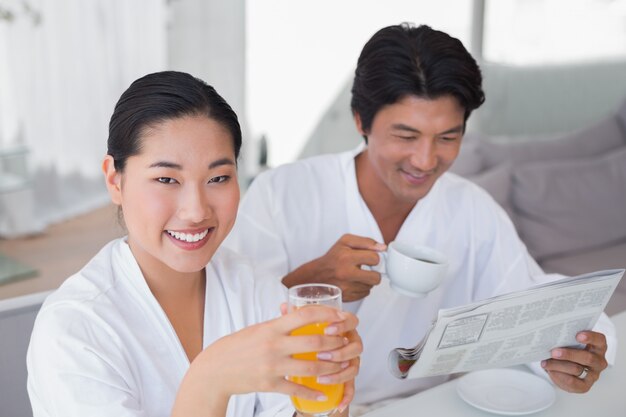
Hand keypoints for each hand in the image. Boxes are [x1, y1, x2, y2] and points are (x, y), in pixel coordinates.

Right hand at [193, 305, 359, 400]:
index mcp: (272, 327)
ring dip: (331, 367)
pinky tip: (324, 393)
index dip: (327, 314)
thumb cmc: (239, 346)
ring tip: (342, 366)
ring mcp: (272, 365)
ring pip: (310, 367)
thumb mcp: (260, 328)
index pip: (304, 315)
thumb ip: (280, 322)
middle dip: (335, 343)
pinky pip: (296, 389)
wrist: (216, 369)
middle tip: (346, 342)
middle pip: (314, 342)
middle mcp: (273, 344)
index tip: (342, 316)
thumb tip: (299, 311)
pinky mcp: (269, 383)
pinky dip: (312, 392)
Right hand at [283, 234, 385, 300]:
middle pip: (376, 278)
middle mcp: (346, 273)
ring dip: (367, 281)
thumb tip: (383, 248)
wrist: (315, 276)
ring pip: (370, 287)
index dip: (374, 258)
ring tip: (357, 276)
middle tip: (366, 269)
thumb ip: (366, 242)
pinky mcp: (347, 298)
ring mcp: (346, 288)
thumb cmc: (332, 258)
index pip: (375, 258)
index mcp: (346, 257)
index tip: (369, 258)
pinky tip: (353, 283)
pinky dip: (361, 289)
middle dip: (374, 273)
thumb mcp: (345, 242)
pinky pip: (364, 294)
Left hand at [541, 331, 607, 392]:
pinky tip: (550, 371)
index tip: (578, 336)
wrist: (565, 367)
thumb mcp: (569, 341)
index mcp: (598, 346)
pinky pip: (572, 382)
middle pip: (588, 358)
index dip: (591, 337)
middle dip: (569, 354)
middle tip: (554, 352)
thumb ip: (566, 338)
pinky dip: (558, 376)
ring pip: (577, 369)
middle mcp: (599, 360)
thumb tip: (551, 336)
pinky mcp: (585, 386)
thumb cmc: (568, 349)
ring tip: (545, 362)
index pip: (599, 340)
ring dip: (558, 365)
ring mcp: (594, 374)